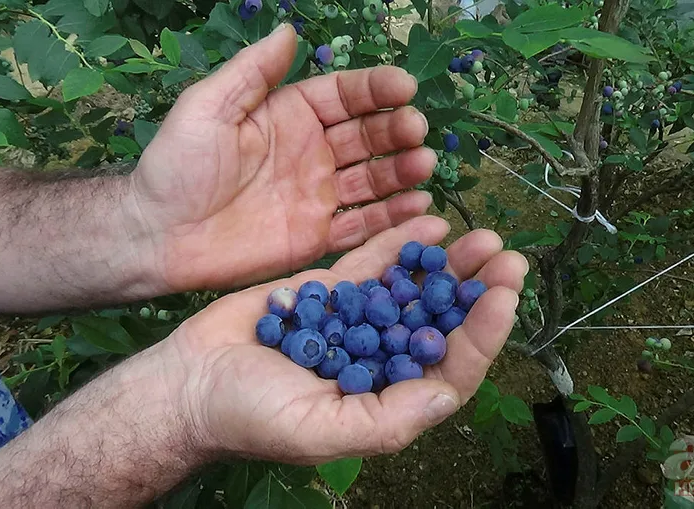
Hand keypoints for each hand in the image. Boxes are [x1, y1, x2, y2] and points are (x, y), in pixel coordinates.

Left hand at [131, 24, 433, 292]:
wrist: (157, 235)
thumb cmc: (177, 166)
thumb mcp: (207, 107)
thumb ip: (252, 72)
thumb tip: (288, 30)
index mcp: (290, 116)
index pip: (344, 96)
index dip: (375, 90)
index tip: (404, 86)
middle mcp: (312, 152)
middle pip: (367, 136)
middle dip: (396, 130)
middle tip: (416, 129)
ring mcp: (318, 195)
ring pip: (373, 180)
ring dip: (402, 171)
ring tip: (423, 164)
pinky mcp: (317, 237)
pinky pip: (363, 226)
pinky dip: (392, 218)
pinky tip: (419, 206)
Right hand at [164, 217, 527, 463]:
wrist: (189, 381)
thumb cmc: (249, 417)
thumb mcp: (318, 430)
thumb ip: (386, 418)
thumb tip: (447, 394)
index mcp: (388, 399)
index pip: (449, 367)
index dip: (481, 332)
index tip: (503, 295)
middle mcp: (382, 359)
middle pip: (441, 321)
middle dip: (475, 289)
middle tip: (504, 254)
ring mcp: (358, 321)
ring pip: (413, 289)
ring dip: (447, 264)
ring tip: (479, 235)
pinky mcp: (332, 291)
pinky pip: (373, 264)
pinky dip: (400, 245)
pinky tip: (430, 224)